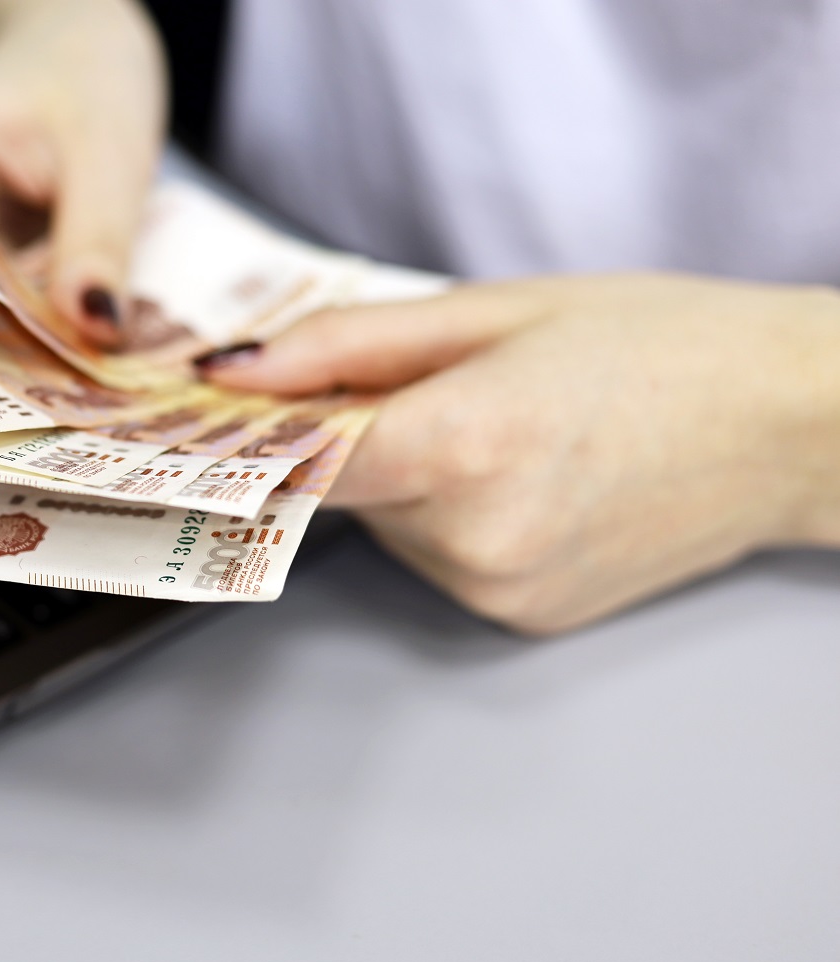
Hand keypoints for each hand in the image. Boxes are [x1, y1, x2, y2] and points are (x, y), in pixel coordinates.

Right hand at [0, 0, 165, 343]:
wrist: (73, 48)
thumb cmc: (86, 78)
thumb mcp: (111, 151)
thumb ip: (99, 239)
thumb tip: (97, 325)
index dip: (0, 337)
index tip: (57, 380)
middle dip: (8, 344)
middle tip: (79, 375)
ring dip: (10, 336)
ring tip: (70, 345)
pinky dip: (8, 321)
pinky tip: (50, 323)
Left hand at [199, 274, 839, 632]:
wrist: (787, 423)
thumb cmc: (658, 344)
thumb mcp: (493, 310)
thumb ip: (345, 346)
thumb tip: (234, 373)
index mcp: (465, 445)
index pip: (295, 459)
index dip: (252, 434)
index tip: (212, 421)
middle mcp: (473, 539)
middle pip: (343, 489)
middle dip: (360, 438)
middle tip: (435, 384)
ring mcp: (497, 590)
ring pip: (390, 527)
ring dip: (410, 481)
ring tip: (508, 430)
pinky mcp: (519, 618)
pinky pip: (440, 560)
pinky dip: (453, 519)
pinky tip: (529, 478)